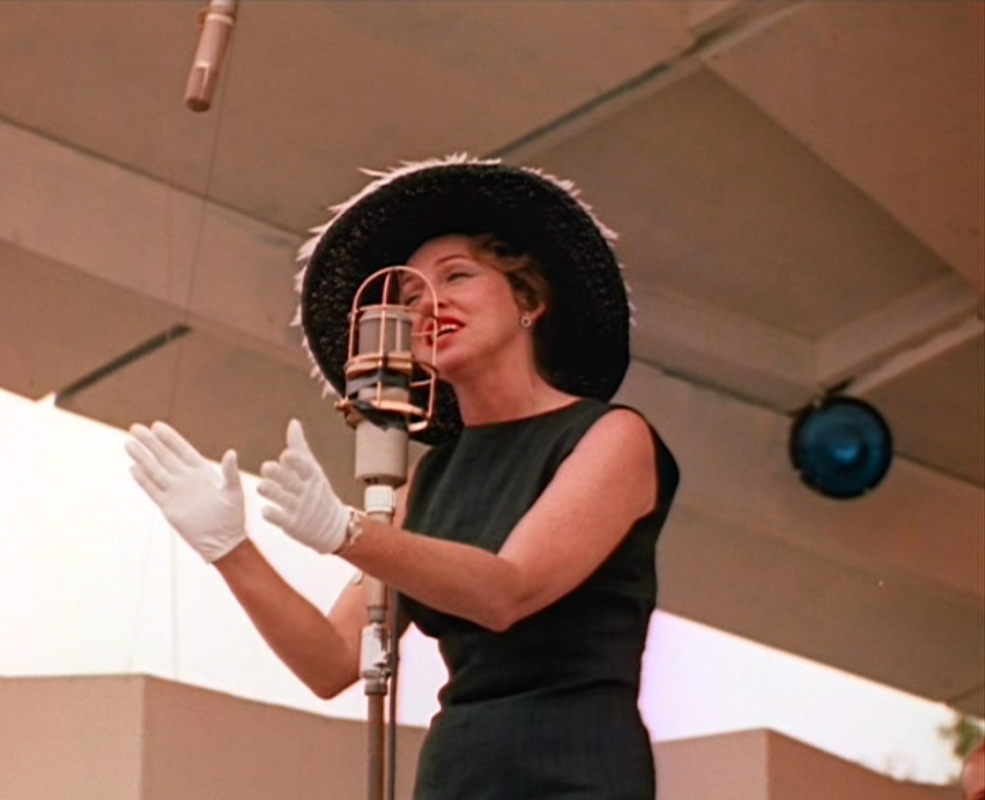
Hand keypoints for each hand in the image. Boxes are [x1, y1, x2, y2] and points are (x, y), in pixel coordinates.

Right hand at [125, 422, 246, 562]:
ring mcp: (176, 492)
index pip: (182, 450)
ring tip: (129, 444)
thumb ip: (230, 472)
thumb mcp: (234, 492)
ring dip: (142, 458)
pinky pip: (153, 490)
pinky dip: (143, 480)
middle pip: (164, 457)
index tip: (157, 425)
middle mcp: (186, 479)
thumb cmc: (233, 517)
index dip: (170, 438)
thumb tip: (231, 453)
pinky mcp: (169, 508)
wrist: (223, 542)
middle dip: (150, 442)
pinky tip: (133, 468)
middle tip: (135, 428)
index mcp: (202, 472)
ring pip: (155, 471)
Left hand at [257, 420, 349, 554]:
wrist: (332, 526)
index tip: (285, 455)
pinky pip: (278, 518)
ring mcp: (300, 508)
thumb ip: (299, 447)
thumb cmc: (317, 491)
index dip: (295, 461)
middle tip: (266, 468)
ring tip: (261, 486)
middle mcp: (307, 491)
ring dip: (269, 490)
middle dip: (277, 474)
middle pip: (290, 481)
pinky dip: (270, 513)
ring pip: (281, 498)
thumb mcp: (312, 469)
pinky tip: (265, 509)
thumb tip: (293, 423)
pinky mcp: (292, 525)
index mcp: (312, 476)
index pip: (305, 466)